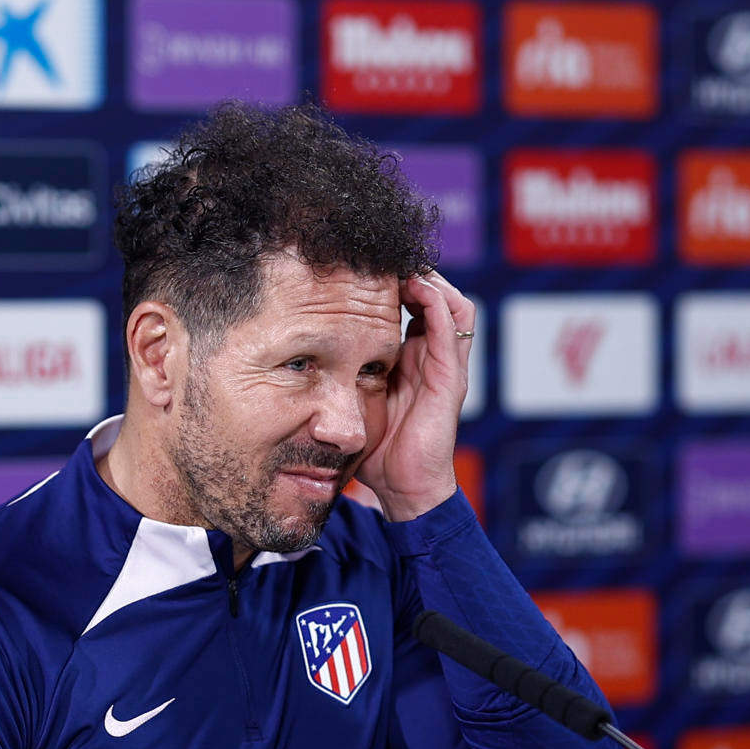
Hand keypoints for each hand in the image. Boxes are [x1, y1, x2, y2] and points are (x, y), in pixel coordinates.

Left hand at [356, 270, 474, 521]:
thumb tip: (296, 355)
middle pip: (436, 296)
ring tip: (403, 265)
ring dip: (431, 279)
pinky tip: (416, 286)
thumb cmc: (376, 452)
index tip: (362, 266)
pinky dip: (438, 302)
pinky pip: (453, 329)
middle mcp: (432, 357)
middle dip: (414, 271)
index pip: (412, 305)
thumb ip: (339, 376)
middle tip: (383, 257)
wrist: (402, 491)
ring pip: (453, 304)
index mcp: (410, 360)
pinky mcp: (451, 379)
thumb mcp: (351, 401)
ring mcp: (445, 367)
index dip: (394, 282)